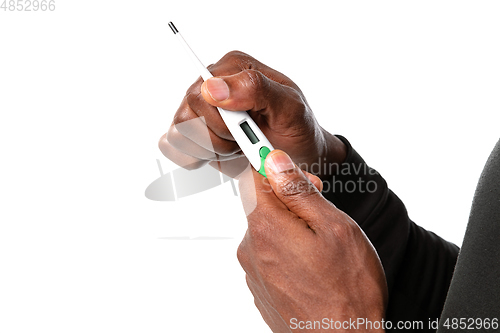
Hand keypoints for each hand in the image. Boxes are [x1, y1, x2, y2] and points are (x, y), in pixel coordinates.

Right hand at [159, 51, 345, 177]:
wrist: (298, 155)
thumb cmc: (296, 128)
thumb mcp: (289, 107)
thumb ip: (255, 89)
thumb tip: (212, 87)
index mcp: (234, 67)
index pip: (201, 93)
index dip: (220, 121)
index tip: (242, 131)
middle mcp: (212, 83)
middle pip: (186, 116)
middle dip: (218, 138)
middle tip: (244, 141)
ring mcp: (200, 108)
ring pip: (179, 133)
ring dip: (209, 149)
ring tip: (235, 147)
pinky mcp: (194, 131)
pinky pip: (172, 146)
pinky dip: (196, 157)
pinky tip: (220, 154)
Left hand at [237, 150, 387, 331]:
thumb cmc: (348, 289)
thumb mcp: (333, 227)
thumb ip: (298, 191)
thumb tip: (274, 162)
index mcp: (266, 226)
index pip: (257, 177)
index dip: (281, 170)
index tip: (299, 175)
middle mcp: (251, 247)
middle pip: (264, 205)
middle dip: (292, 202)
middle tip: (324, 216)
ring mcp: (254, 271)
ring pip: (270, 232)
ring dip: (293, 230)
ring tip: (323, 250)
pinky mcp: (261, 288)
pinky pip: (271, 257)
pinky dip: (289, 254)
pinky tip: (314, 269)